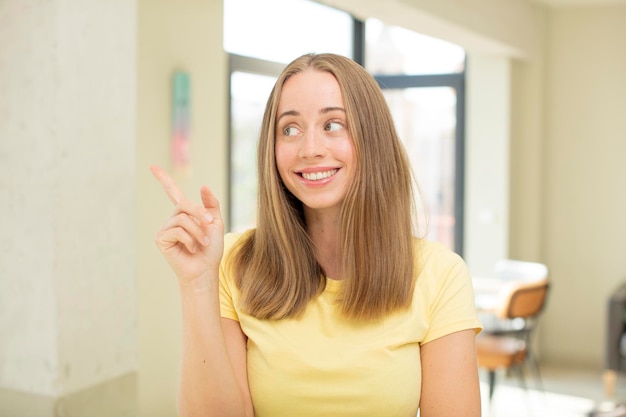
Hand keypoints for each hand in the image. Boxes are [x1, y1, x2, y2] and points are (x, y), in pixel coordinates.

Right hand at [150, 165, 223, 283]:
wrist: (206, 270)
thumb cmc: (211, 249)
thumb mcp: (216, 223)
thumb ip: (211, 204)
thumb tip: (203, 185)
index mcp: (185, 214)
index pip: (172, 193)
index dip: (163, 179)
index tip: (152, 166)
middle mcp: (173, 219)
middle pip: (184, 205)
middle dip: (201, 214)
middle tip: (212, 223)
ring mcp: (165, 229)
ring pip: (183, 218)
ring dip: (198, 231)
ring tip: (203, 242)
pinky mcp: (161, 239)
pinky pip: (177, 230)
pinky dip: (190, 239)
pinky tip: (192, 249)